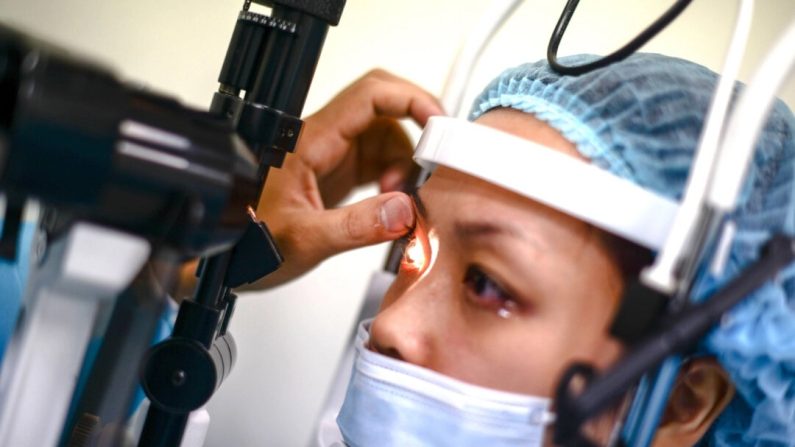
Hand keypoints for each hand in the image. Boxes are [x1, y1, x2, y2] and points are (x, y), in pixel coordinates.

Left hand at [248, 70, 443, 288]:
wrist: (224, 263)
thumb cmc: (247, 246)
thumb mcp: (304, 241)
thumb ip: (356, 227)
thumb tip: (404, 210)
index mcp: (310, 142)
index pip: (370, 95)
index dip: (412, 99)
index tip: (440, 124)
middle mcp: (322, 141)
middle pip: (385, 112)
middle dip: (415, 135)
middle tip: (432, 165)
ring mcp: (330, 156)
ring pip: (386, 138)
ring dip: (405, 165)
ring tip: (398, 201)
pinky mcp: (335, 174)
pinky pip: (377, 162)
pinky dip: (394, 179)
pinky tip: (390, 204)